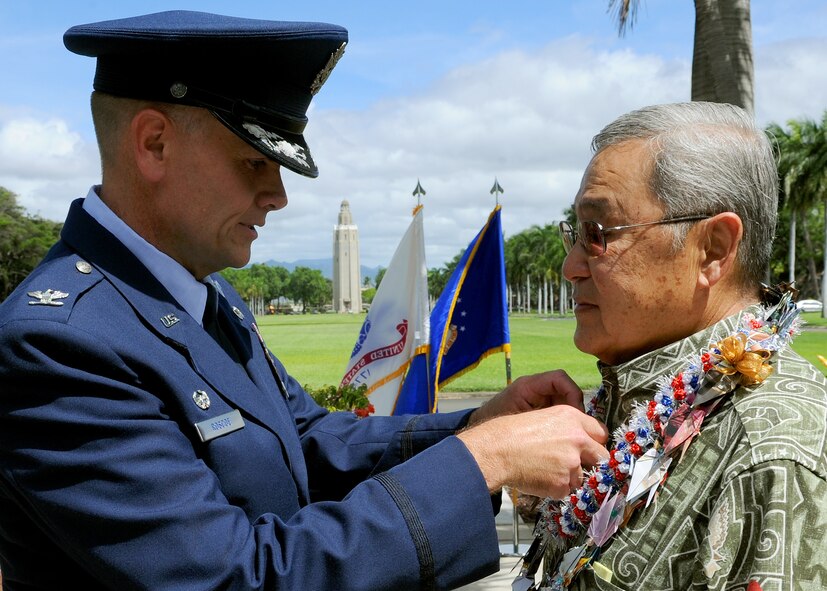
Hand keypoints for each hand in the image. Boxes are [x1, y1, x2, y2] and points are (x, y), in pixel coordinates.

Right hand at [457, 405, 608, 498]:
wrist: (497, 450)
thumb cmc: (514, 433)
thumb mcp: (545, 417)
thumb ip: (568, 428)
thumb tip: (583, 444)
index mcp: (572, 417)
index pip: (601, 433)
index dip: (595, 443)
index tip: (591, 450)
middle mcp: (577, 439)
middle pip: (602, 457)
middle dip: (594, 464)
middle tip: (579, 466)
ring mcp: (572, 463)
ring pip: (582, 477)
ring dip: (569, 478)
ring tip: (546, 471)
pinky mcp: (563, 483)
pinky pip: (566, 490)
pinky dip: (555, 488)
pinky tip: (539, 478)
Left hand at [467, 370, 584, 426]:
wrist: (484, 435)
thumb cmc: (497, 424)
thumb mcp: (519, 420)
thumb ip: (542, 418)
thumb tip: (570, 420)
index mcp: (529, 385)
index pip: (559, 378)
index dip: (572, 393)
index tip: (575, 414)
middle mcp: (537, 389)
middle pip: (567, 391)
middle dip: (575, 409)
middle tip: (577, 428)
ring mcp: (540, 399)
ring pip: (566, 404)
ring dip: (572, 418)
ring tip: (570, 434)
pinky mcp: (541, 411)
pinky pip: (560, 413)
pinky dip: (565, 424)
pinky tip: (563, 437)